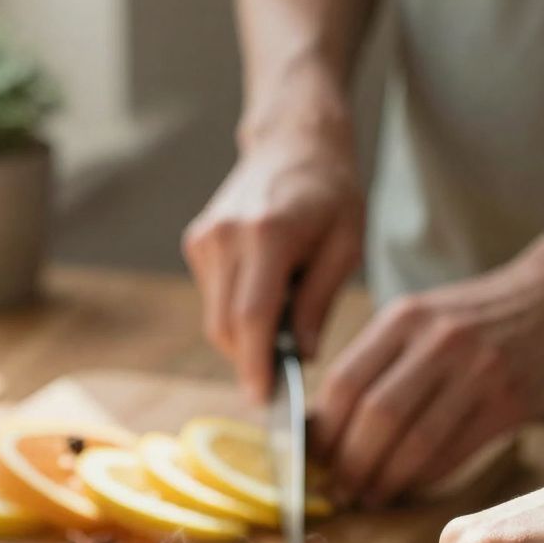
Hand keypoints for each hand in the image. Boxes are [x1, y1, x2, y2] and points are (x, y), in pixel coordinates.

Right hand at [183, 115, 363, 402]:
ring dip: (247, 338)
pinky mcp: (197, 242)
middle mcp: (226, 235)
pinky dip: (238, 313)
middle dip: (252, 361)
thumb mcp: (346, 246)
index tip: (263, 400)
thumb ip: (320, 303)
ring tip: (284, 323)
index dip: (255, 365)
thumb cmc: (330, 192)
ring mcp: (206, 238)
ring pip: (216, 318)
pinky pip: (213, 299)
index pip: (252, 315)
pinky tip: (268, 295)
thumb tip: (300, 357)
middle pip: (227, 325)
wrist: (293, 142)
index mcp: (268, 233)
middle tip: (283, 380)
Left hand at [315, 245, 543, 507]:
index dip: (324, 431)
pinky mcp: (508, 402)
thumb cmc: (480, 319)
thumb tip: (327, 426)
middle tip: (340, 489)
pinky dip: (423, 478)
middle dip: (350, 464)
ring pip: (413, 441)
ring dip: (384, 479)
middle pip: (375, 417)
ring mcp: (477, 371)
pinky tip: (408, 487)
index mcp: (406, 317)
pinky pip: (453, 452)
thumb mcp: (423, 318)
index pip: (345, 381)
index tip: (315, 459)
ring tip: (369, 496)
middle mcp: (438, 340)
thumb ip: (380, 361)